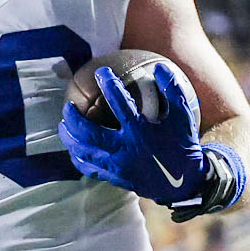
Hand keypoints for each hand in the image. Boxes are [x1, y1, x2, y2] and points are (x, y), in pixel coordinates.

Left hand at [57, 59, 205, 205]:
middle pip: (89, 132)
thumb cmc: (183, 145)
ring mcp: (119, 166)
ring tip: (63, 126)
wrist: (186, 183)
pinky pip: (90, 169)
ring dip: (70, 138)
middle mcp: (125, 148)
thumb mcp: (183, 116)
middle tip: (67, 106)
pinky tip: (74, 150)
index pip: (120, 102)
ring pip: (85, 152)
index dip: (109, 84)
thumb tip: (160, 67)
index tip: (101, 72)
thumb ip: (173, 90)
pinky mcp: (117, 178)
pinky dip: (79, 158)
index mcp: (140, 130)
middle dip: (74, 117)